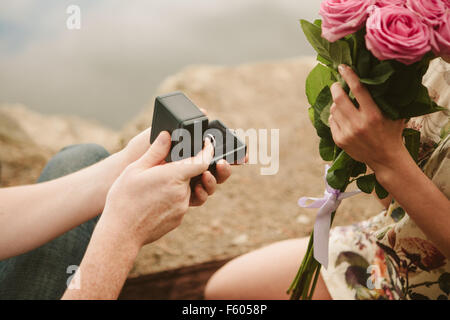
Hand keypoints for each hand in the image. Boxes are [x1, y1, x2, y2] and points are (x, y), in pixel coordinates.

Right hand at [101, 131, 215, 246]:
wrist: (121, 233)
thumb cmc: (124, 199)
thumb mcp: (135, 169)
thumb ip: (155, 152)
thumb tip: (167, 135)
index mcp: (174, 176)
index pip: (202, 161)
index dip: (207, 151)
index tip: (207, 144)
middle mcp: (183, 192)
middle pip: (192, 175)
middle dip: (181, 169)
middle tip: (163, 168)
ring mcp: (182, 207)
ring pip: (186, 189)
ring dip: (176, 184)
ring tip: (154, 187)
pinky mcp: (179, 219)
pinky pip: (180, 203)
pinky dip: (172, 198)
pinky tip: (153, 201)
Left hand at [328, 64, 407, 174]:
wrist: (385, 158)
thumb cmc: (391, 133)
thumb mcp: (395, 114)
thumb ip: (388, 99)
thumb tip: (381, 77)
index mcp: (373, 115)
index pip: (357, 89)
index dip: (349, 75)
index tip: (342, 66)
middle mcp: (358, 124)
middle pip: (339, 99)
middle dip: (335, 88)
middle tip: (336, 84)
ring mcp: (347, 133)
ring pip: (334, 110)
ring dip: (336, 103)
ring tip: (342, 102)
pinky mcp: (340, 140)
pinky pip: (331, 121)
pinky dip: (334, 115)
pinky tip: (342, 116)